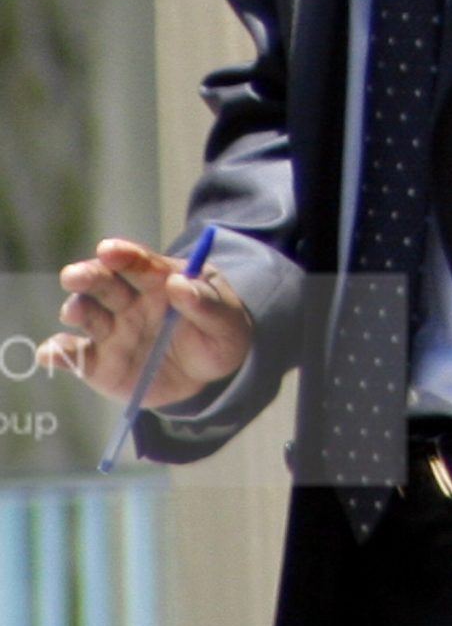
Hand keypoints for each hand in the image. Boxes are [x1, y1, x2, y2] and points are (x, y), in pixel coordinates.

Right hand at [37, 237, 252, 405]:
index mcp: (160, 279)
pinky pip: (75, 357)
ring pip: (87, 314)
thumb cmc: (219, 333)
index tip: (108, 249)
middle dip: (89, 276)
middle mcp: (129, 300)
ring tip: (76, 311)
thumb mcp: (226, 318)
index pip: (140, 262)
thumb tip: (179, 283)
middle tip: (74, 276)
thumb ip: (205, 302)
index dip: (124, 255)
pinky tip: (51, 353)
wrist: (209, 375)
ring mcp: (112, 331)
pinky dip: (59, 353)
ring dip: (77, 310)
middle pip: (104, 283)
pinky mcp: (99, 364)